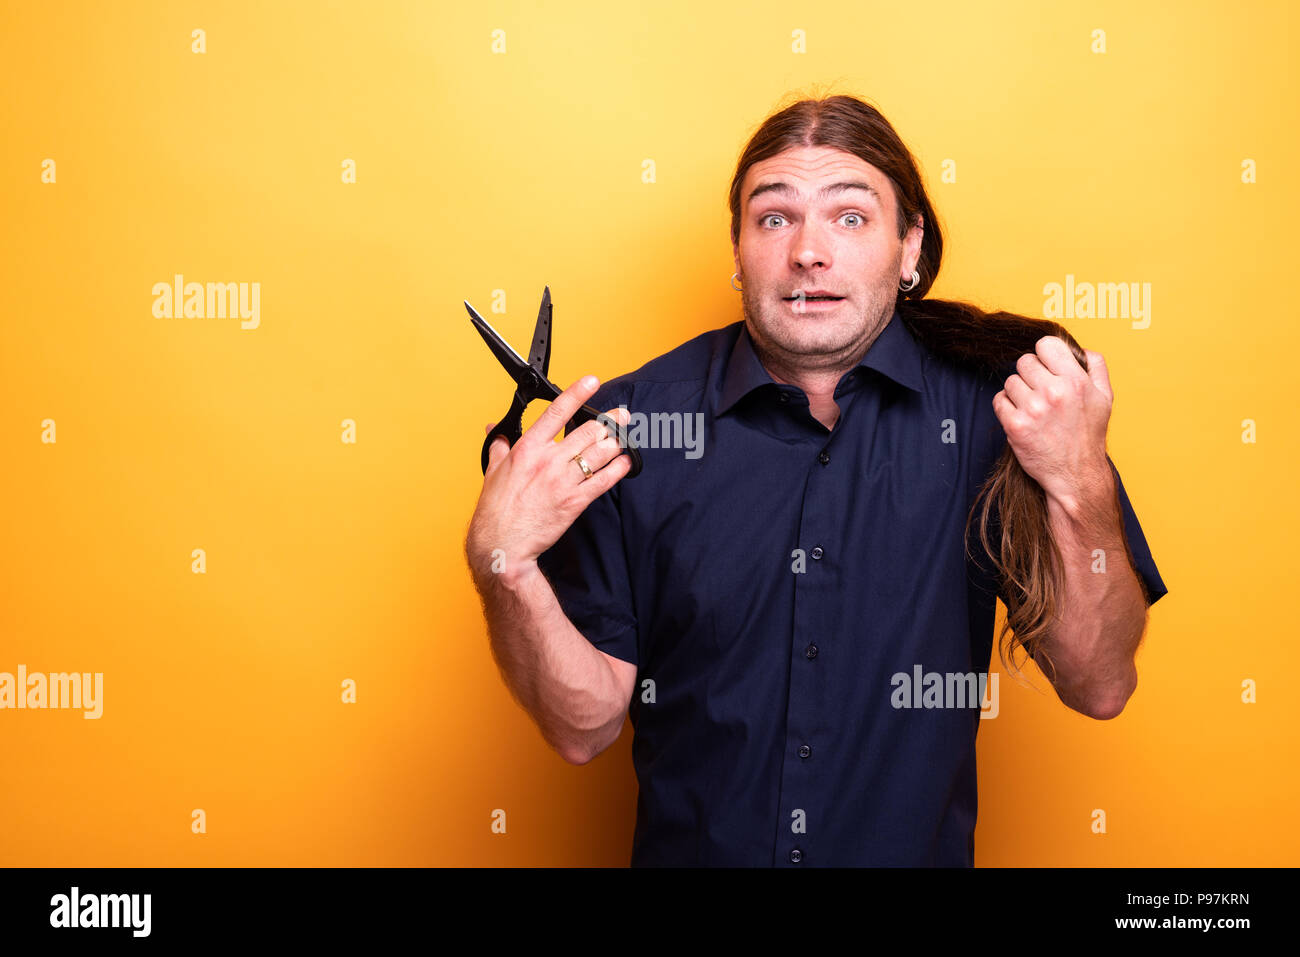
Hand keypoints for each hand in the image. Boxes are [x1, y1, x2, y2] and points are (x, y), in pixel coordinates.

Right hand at [465, 375, 631, 582]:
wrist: (503, 544)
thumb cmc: (496, 510)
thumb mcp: (492, 472)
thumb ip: (499, 446)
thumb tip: (495, 431)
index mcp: (527, 449)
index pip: (556, 412)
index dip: (577, 393)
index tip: (592, 381)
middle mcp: (548, 461)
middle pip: (587, 432)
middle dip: (609, 421)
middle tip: (621, 416)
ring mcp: (563, 482)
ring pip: (599, 454)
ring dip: (616, 442)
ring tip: (624, 436)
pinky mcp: (574, 502)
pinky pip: (603, 481)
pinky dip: (618, 469)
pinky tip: (625, 462)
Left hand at [992, 336, 1112, 507]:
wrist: (1076, 474)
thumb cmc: (1089, 435)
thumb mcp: (1105, 397)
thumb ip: (1096, 366)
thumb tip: (1079, 348)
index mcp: (1076, 381)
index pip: (1046, 344)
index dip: (1045, 355)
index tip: (1047, 368)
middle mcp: (1054, 392)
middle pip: (1024, 361)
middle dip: (1030, 375)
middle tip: (1040, 392)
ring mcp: (1033, 409)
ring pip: (1010, 381)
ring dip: (1018, 392)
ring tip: (1033, 408)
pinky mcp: (1015, 425)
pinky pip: (998, 400)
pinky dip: (1006, 407)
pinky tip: (1021, 417)